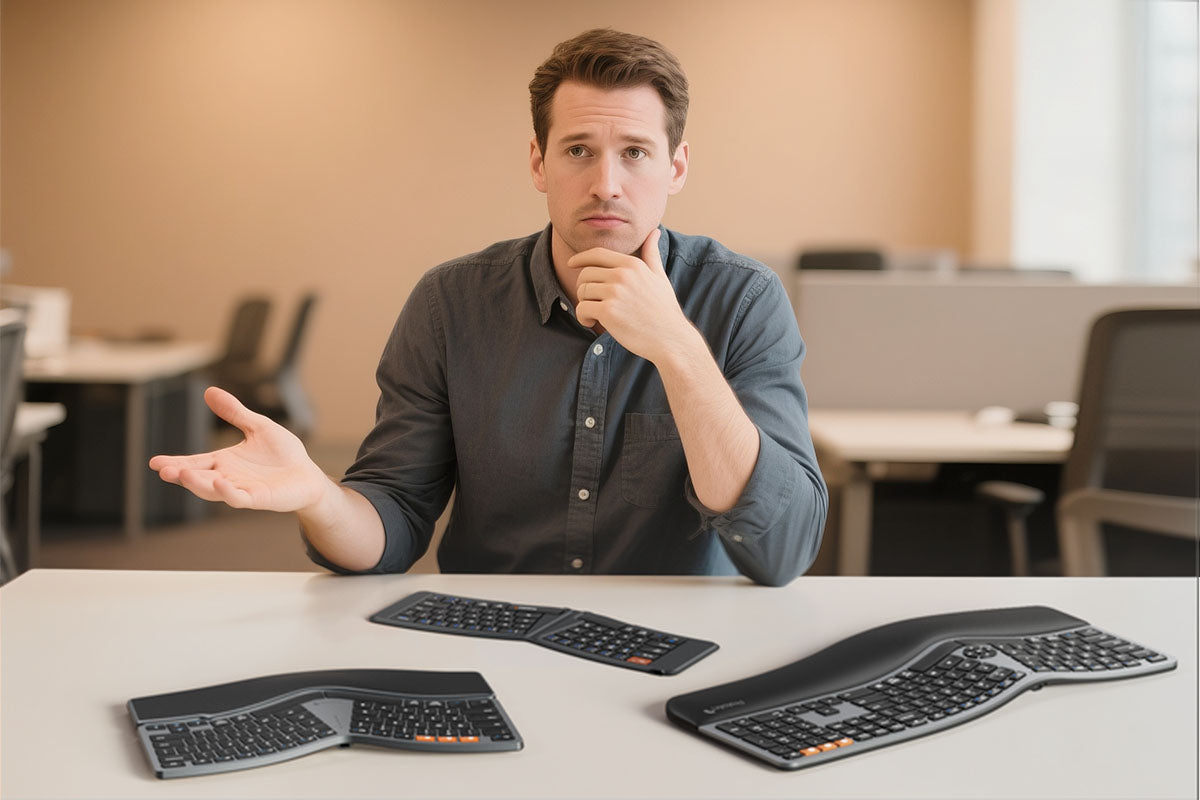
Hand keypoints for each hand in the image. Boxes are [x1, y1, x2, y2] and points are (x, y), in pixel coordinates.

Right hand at [149, 386, 333, 511]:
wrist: (307, 475)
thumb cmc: (283, 454)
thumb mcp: (258, 426)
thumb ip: (235, 412)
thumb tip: (209, 391)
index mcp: (224, 462)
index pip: (195, 462)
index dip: (176, 462)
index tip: (155, 462)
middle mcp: (229, 477)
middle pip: (199, 478)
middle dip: (181, 474)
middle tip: (162, 470)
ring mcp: (242, 490)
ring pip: (214, 490)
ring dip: (198, 484)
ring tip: (182, 474)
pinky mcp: (259, 499)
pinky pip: (240, 498)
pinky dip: (228, 492)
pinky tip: (220, 483)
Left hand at [568, 229, 698, 363]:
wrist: (670, 338)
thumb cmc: (664, 310)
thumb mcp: (660, 277)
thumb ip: (651, 254)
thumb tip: (654, 232)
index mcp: (632, 265)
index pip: (597, 254)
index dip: (581, 257)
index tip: (571, 263)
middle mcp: (623, 275)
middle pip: (585, 273)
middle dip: (583, 288)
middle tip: (591, 302)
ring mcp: (615, 292)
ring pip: (582, 291)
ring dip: (583, 304)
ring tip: (594, 315)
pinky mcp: (608, 311)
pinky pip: (582, 308)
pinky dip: (582, 317)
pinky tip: (592, 322)